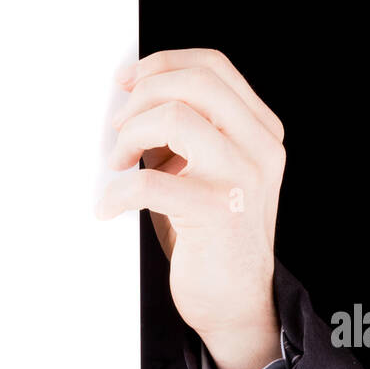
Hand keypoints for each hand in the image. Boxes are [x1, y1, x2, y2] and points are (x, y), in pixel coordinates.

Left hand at [98, 48, 284, 368]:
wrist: (237, 304)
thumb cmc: (211, 239)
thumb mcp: (209, 174)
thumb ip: (189, 136)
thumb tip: (133, 103)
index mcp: (260, 131)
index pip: (213, 68)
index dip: (162, 64)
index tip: (126, 81)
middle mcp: (259, 148)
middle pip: (194, 83)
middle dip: (142, 98)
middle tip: (117, 131)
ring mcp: (241, 178)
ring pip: (173, 119)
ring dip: (129, 138)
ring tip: (116, 167)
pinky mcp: (216, 213)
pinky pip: (150, 181)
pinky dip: (117, 193)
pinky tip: (109, 208)